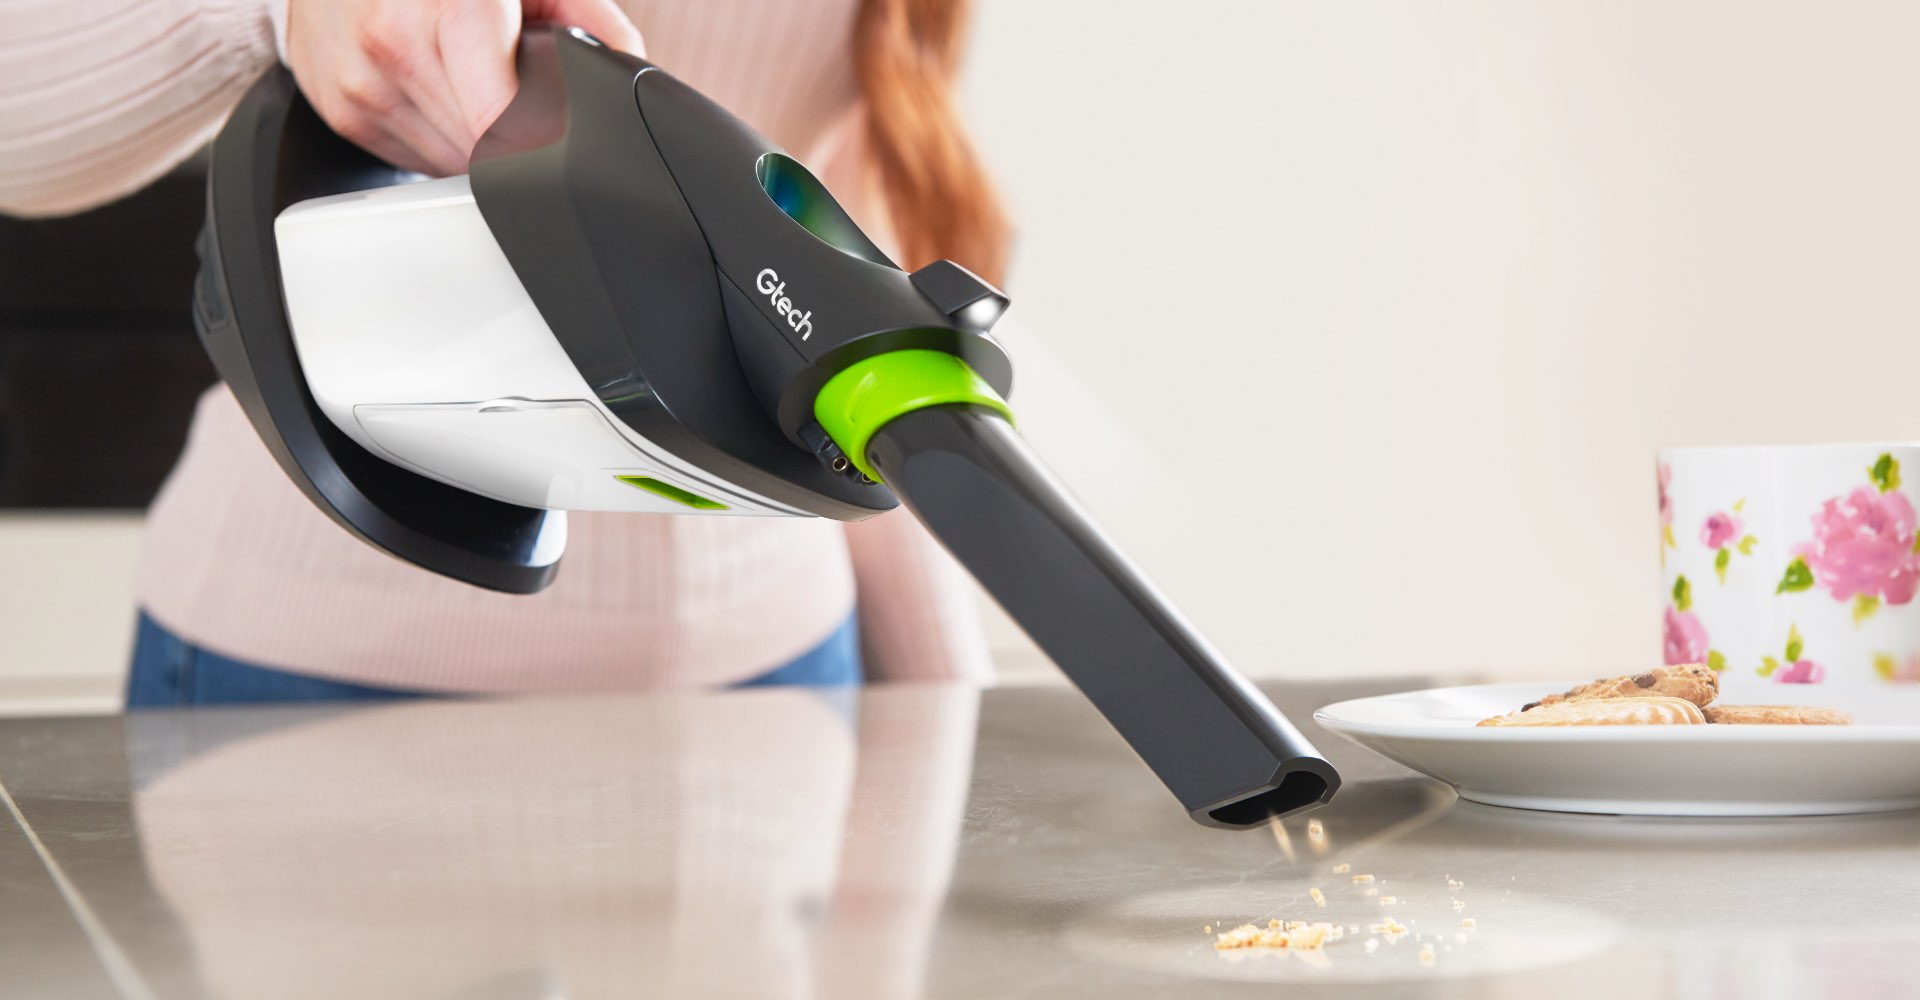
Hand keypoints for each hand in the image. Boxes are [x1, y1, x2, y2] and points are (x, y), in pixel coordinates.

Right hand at [285, 0, 645, 174]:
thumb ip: (592, 22)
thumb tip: (628, 80)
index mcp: (453, 6)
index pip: (501, 120)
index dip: (540, 145)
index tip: (557, 147)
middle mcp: (397, 43)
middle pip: (484, 149)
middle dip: (517, 135)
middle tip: (519, 93)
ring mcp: (362, 83)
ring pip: (451, 165)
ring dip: (477, 143)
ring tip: (475, 86)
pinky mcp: (344, 113)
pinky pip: (415, 159)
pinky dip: (439, 139)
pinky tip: (440, 94)